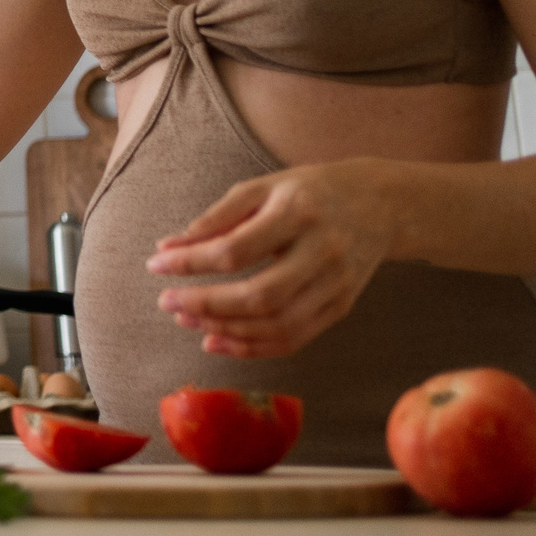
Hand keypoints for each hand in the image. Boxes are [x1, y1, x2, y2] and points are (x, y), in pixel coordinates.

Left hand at [146, 161, 399, 357]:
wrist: (381, 204)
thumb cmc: (308, 191)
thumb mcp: (262, 188)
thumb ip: (216, 217)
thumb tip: (168, 248)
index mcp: (298, 212)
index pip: (236, 249)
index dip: (191, 263)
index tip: (155, 265)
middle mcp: (323, 252)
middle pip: (260, 295)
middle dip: (206, 304)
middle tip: (166, 302)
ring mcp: (337, 285)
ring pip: (278, 324)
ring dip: (225, 330)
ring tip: (186, 319)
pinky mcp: (342, 307)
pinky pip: (294, 338)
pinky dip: (252, 347)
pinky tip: (217, 340)